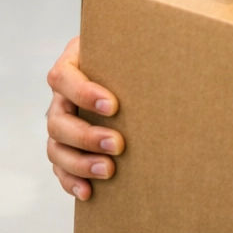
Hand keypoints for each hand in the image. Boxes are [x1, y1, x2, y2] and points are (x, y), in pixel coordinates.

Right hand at [46, 36, 123, 199]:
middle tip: (118, 144)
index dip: (84, 94)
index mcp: (70, 65)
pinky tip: (88, 190)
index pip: (63, 79)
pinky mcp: (64, 143)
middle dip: (88, 136)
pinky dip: (72, 180)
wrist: (117, 61)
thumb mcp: (125, 42)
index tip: (114, 105)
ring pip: (56, 147)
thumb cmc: (124, 51)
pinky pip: (59, 166)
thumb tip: (176, 48)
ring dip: (81, 162)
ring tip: (109, 169)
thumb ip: (137, 44)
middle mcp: (60, 96)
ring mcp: (60, 121)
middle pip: (58, 121)